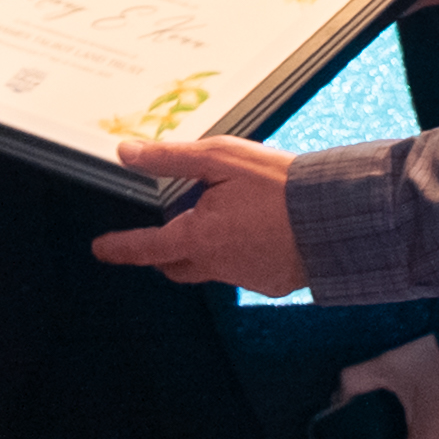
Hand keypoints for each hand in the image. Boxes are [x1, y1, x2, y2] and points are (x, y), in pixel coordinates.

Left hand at [87, 136, 307, 294]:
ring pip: (212, 268)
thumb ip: (170, 158)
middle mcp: (217, 266)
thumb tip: (127, 153)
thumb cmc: (279, 185)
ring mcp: (246, 279)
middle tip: (169, 229)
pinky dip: (243, 254)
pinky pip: (245, 271)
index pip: (147, 247)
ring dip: (209, 248)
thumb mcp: (220, 159)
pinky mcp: (272, 285)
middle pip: (176, 265)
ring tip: (230, 217)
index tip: (102, 249)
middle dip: (165, 251)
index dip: (121, 247)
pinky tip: (260, 231)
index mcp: (199, 238)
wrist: (337, 216)